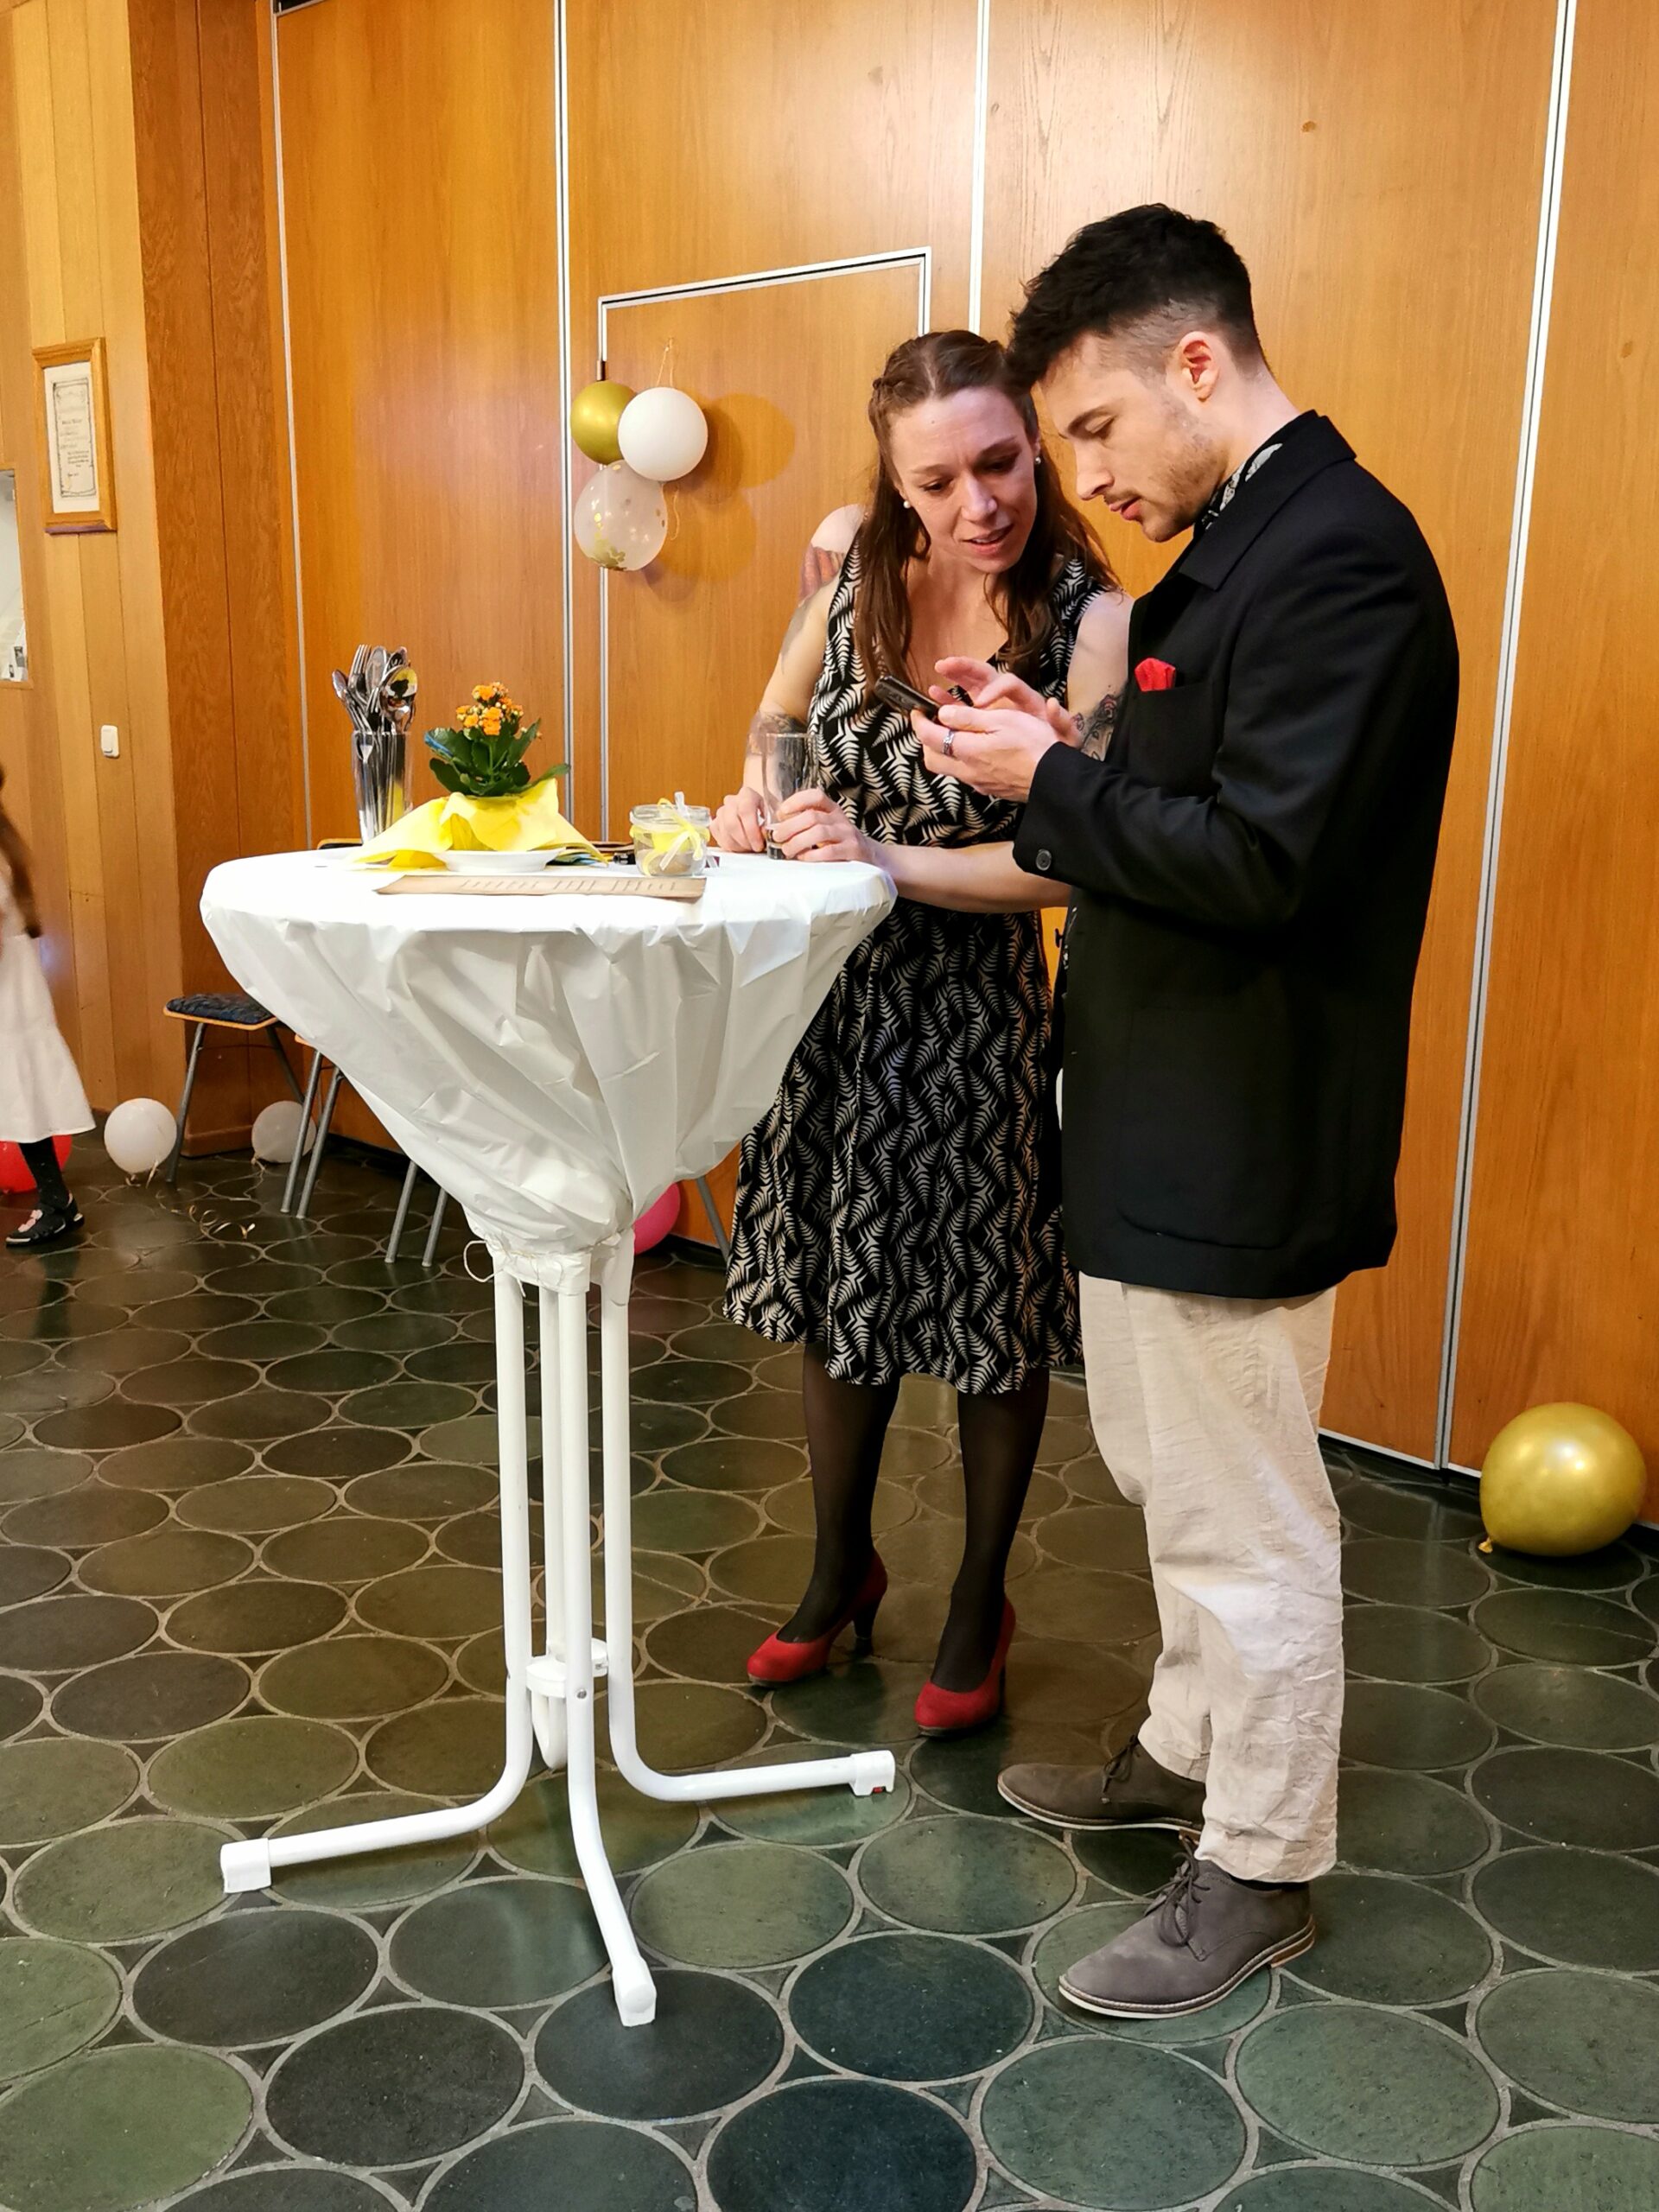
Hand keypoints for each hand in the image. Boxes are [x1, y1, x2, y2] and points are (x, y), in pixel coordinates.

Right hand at [713, 786, 767, 853]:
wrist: (756, 810)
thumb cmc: (767, 812)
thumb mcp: (775, 815)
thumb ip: (771, 824)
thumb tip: (766, 834)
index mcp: (747, 794)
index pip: (745, 810)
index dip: (752, 830)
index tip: (759, 843)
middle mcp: (732, 801)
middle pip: (731, 824)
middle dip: (745, 841)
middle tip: (755, 848)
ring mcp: (721, 812)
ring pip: (725, 833)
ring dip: (739, 846)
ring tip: (750, 847)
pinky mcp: (715, 824)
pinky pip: (720, 839)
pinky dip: (731, 847)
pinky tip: (741, 846)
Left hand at [771, 789, 874, 865]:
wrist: (870, 857)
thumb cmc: (840, 843)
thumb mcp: (826, 827)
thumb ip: (807, 825)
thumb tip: (778, 828)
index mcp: (832, 810)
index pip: (815, 796)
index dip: (796, 801)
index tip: (781, 812)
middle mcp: (840, 819)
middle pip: (811, 816)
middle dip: (790, 826)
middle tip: (777, 837)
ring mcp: (847, 834)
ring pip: (818, 832)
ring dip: (798, 841)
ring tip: (787, 850)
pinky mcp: (852, 850)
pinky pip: (830, 850)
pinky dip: (813, 855)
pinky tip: (803, 858)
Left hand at [920, 702, 1062, 803]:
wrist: (1054, 778)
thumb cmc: (1032, 744)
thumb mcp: (1001, 720)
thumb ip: (968, 718)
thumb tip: (942, 714)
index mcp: (966, 751)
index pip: (929, 738)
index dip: (919, 722)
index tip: (917, 711)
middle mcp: (967, 771)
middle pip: (932, 759)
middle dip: (927, 740)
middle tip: (932, 723)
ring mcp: (979, 783)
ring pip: (948, 768)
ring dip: (944, 751)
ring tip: (954, 733)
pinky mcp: (991, 788)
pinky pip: (966, 775)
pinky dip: (961, 760)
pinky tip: (975, 750)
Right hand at [933, 656, 1079, 745]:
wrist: (1051, 764)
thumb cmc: (1057, 747)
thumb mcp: (1066, 735)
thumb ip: (1062, 720)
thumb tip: (1053, 704)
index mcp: (1026, 701)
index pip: (1008, 684)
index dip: (994, 689)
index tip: (981, 703)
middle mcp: (1008, 700)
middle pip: (984, 676)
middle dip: (963, 668)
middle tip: (944, 666)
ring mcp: (993, 709)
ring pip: (970, 688)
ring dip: (953, 679)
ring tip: (936, 675)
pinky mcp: (983, 721)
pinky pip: (964, 708)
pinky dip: (949, 701)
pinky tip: (934, 696)